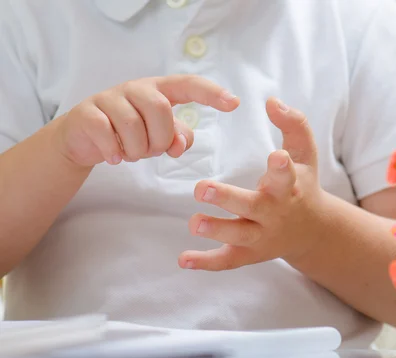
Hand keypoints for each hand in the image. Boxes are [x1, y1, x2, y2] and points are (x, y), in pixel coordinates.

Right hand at [54, 75, 239, 166]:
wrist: (84, 137)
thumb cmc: (130, 132)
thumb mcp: (159, 135)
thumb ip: (178, 137)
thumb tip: (179, 144)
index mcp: (159, 91)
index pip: (188, 85)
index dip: (211, 93)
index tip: (234, 103)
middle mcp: (136, 88)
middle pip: (160, 109)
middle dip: (160, 139)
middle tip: (151, 151)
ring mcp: (109, 98)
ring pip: (132, 125)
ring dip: (136, 149)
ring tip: (130, 153)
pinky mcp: (86, 113)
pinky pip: (106, 133)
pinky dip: (114, 152)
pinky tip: (114, 157)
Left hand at [179, 97, 326, 270]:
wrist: (312, 230)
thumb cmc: (303, 183)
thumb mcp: (305, 154)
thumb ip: (293, 124)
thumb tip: (271, 101)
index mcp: (290, 187)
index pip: (287, 176)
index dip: (282, 168)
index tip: (276, 156)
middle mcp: (275, 214)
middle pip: (253, 208)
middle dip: (228, 199)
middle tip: (201, 188)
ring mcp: (262, 236)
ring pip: (238, 236)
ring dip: (215, 230)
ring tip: (194, 222)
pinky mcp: (249, 253)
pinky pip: (228, 261)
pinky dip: (206, 262)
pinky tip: (183, 260)